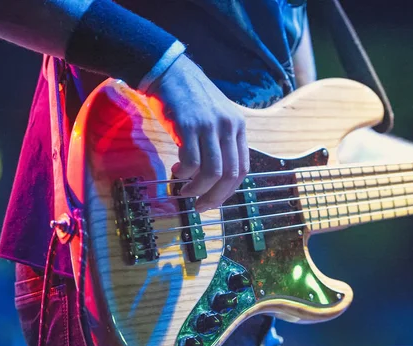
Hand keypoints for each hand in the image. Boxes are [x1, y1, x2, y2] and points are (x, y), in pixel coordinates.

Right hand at [145, 55, 248, 211]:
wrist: (170, 72)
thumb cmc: (190, 99)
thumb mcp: (216, 118)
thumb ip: (220, 143)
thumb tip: (215, 178)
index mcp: (238, 127)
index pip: (242, 168)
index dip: (229, 191)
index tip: (215, 201)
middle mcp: (228, 126)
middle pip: (229, 174)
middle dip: (215, 196)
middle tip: (201, 206)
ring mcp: (209, 125)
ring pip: (212, 172)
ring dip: (198, 189)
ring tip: (185, 191)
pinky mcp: (188, 125)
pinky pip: (191, 161)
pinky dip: (184, 174)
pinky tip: (176, 172)